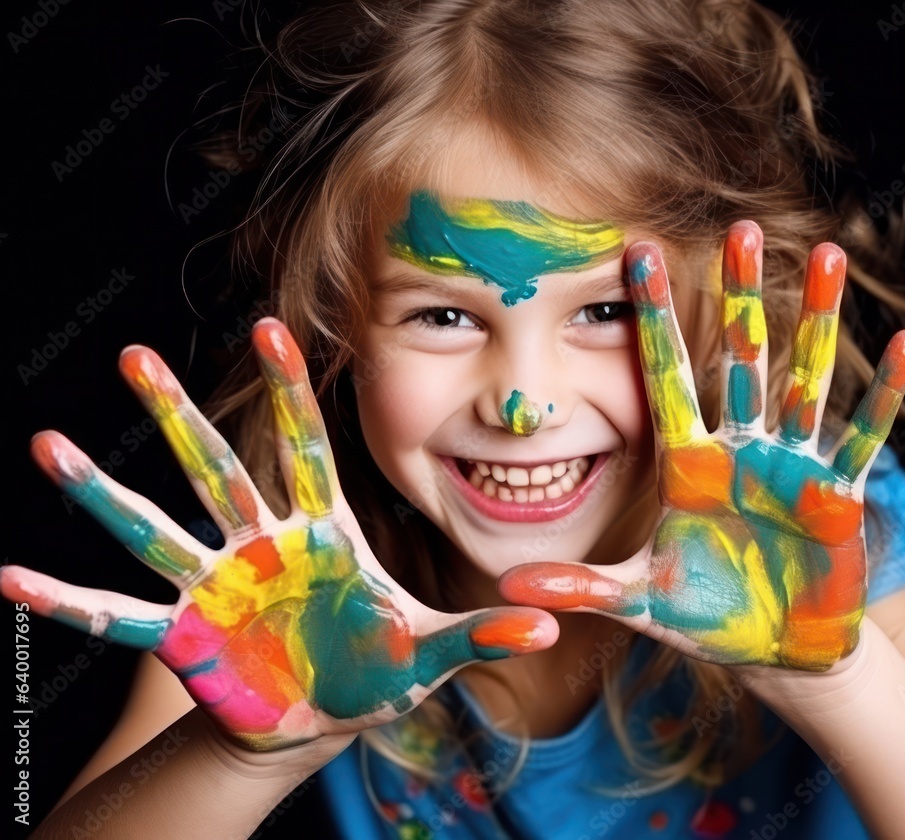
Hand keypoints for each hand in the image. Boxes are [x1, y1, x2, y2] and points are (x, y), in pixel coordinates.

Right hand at [3, 319, 556, 748]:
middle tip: (133, 357)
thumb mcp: (429, 648)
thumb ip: (482, 632)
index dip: (287, 390)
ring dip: (103, 490)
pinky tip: (14, 579)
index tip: (267, 326)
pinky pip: (119, 616)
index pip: (303, 446)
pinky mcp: (185, 635)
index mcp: (320, 530)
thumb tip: (552, 617)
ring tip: (48, 446)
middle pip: (214, 467)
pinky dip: (70, 600)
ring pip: (155, 525)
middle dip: (175, 415)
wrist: (323, 713)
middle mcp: (259, 544)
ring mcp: (216, 585)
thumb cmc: (372, 667)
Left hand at [499, 222, 904, 670]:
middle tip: (741, 227)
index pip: (664, 376)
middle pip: (739, 358)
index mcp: (686, 463)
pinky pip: (862, 437)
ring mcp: (790, 465)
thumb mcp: (641, 599)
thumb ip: (583, 587)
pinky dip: (884, 396)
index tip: (635, 254)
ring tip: (831, 255)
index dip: (651, 318)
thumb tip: (509, 587)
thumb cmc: (705, 618)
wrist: (771, 651)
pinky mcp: (837, 495)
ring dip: (818, 321)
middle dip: (741, 296)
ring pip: (804, 380)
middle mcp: (738, 450)